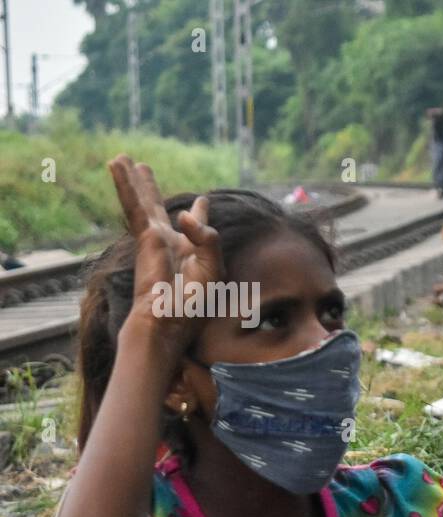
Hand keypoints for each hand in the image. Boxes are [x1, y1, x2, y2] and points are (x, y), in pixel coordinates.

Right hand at [109, 155, 221, 353]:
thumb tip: (182, 214)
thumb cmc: (194, 304)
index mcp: (192, 252)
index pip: (196, 227)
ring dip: (132, 180)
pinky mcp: (143, 238)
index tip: (202, 200)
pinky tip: (117, 165)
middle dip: (151, 189)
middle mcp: (171, 243)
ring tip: (121, 158)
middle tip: (143, 168)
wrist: (169, 322)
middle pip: (159, 208)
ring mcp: (154, 240)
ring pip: (142, 203)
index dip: (199, 212)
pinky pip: (134, 206)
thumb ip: (208, 238)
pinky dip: (125, 185)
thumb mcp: (214, 268)